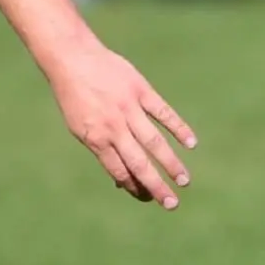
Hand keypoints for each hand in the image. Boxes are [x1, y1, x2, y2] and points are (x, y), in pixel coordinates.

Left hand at [45, 39, 196, 209]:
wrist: (73, 59)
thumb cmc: (76, 97)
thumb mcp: (81, 126)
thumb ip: (102, 150)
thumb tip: (120, 180)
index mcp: (95, 139)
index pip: (119, 171)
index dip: (134, 187)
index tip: (149, 199)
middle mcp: (113, 127)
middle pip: (138, 162)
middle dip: (155, 185)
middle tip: (171, 204)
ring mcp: (128, 108)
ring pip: (154, 141)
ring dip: (170, 163)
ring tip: (184, 180)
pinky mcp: (140, 90)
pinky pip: (163, 112)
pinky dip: (178, 128)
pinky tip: (191, 143)